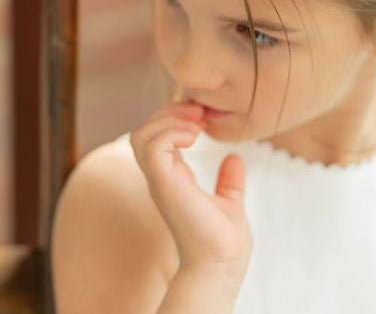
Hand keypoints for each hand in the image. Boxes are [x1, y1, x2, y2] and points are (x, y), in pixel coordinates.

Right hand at [130, 102, 251, 280]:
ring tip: (197, 123)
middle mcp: (161, 178)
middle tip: (200, 112)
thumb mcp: (228, 201)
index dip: (175, 118)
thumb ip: (229, 181)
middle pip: (144, 131)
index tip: (204, 117)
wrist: (223, 262)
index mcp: (172, 179)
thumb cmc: (224, 241)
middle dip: (169, 112)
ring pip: (142, 135)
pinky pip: (153, 146)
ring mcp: (160, 181)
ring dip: (169, 119)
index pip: (157, 137)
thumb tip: (234, 159)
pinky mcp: (164, 183)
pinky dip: (172, 132)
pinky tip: (195, 136)